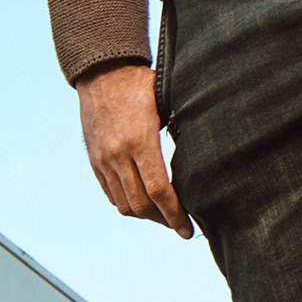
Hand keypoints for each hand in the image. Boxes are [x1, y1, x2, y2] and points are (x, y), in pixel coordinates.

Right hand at [77, 62, 192, 237]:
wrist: (101, 71)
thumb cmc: (140, 84)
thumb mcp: (165, 103)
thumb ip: (180, 131)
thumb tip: (207, 156)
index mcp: (140, 141)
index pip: (160, 191)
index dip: (176, 215)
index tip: (188, 230)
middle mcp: (118, 155)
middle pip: (141, 205)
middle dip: (163, 221)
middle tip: (180, 226)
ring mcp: (103, 159)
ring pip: (124, 204)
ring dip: (145, 216)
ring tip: (163, 216)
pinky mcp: (94, 160)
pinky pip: (110, 193)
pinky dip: (127, 204)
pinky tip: (143, 203)